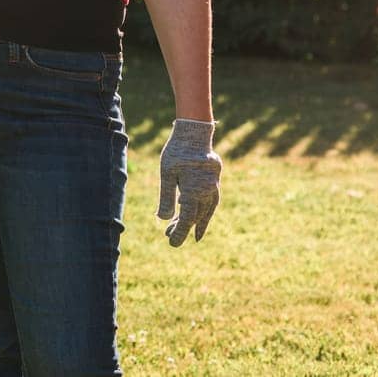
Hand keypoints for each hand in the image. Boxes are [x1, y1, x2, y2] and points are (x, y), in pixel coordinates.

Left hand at [157, 118, 221, 246]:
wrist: (195, 134)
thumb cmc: (177, 152)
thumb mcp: (167, 174)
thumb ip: (166, 197)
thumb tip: (163, 219)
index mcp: (194, 191)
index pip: (187, 219)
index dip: (180, 232)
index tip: (172, 243)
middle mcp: (207, 192)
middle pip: (195, 216)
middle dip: (183, 228)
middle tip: (169, 236)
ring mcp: (213, 187)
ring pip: (205, 211)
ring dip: (196, 222)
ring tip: (190, 233)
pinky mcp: (214, 181)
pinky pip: (212, 202)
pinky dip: (206, 212)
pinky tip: (201, 217)